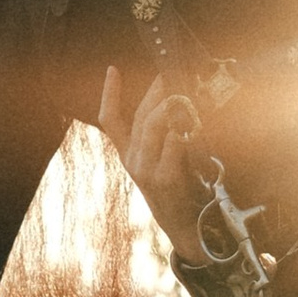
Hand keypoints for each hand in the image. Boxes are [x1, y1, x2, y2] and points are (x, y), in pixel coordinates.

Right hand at [98, 64, 207, 259]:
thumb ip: (164, 135)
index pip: (110, 120)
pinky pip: (172, 146)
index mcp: (128, 155)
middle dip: (155, 92)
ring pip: (153, 127)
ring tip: (182, 95)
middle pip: (140, 117)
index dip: (109, 94)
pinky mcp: (164, 179)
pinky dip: (181, 131)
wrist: (185, 227)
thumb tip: (177, 103)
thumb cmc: (177, 189)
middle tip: (169, 75)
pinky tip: (189, 123)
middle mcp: (133, 161)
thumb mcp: (162, 160)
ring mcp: (146, 170)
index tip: (112, 69)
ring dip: (169, 107)